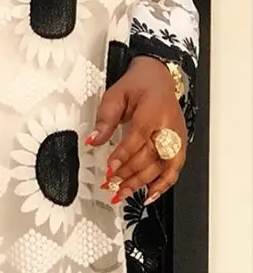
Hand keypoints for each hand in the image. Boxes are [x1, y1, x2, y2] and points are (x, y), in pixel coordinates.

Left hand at [87, 56, 187, 205]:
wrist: (159, 77)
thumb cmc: (139, 84)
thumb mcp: (116, 95)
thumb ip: (105, 119)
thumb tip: (93, 140)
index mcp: (152, 112)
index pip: (138, 139)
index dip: (123, 156)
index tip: (109, 168)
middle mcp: (168, 128)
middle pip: (149, 157)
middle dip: (128, 174)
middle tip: (110, 184)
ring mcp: (176, 138)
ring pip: (161, 168)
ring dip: (141, 183)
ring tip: (122, 193)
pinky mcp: (179, 145)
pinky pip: (173, 170)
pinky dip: (162, 185)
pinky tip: (148, 195)